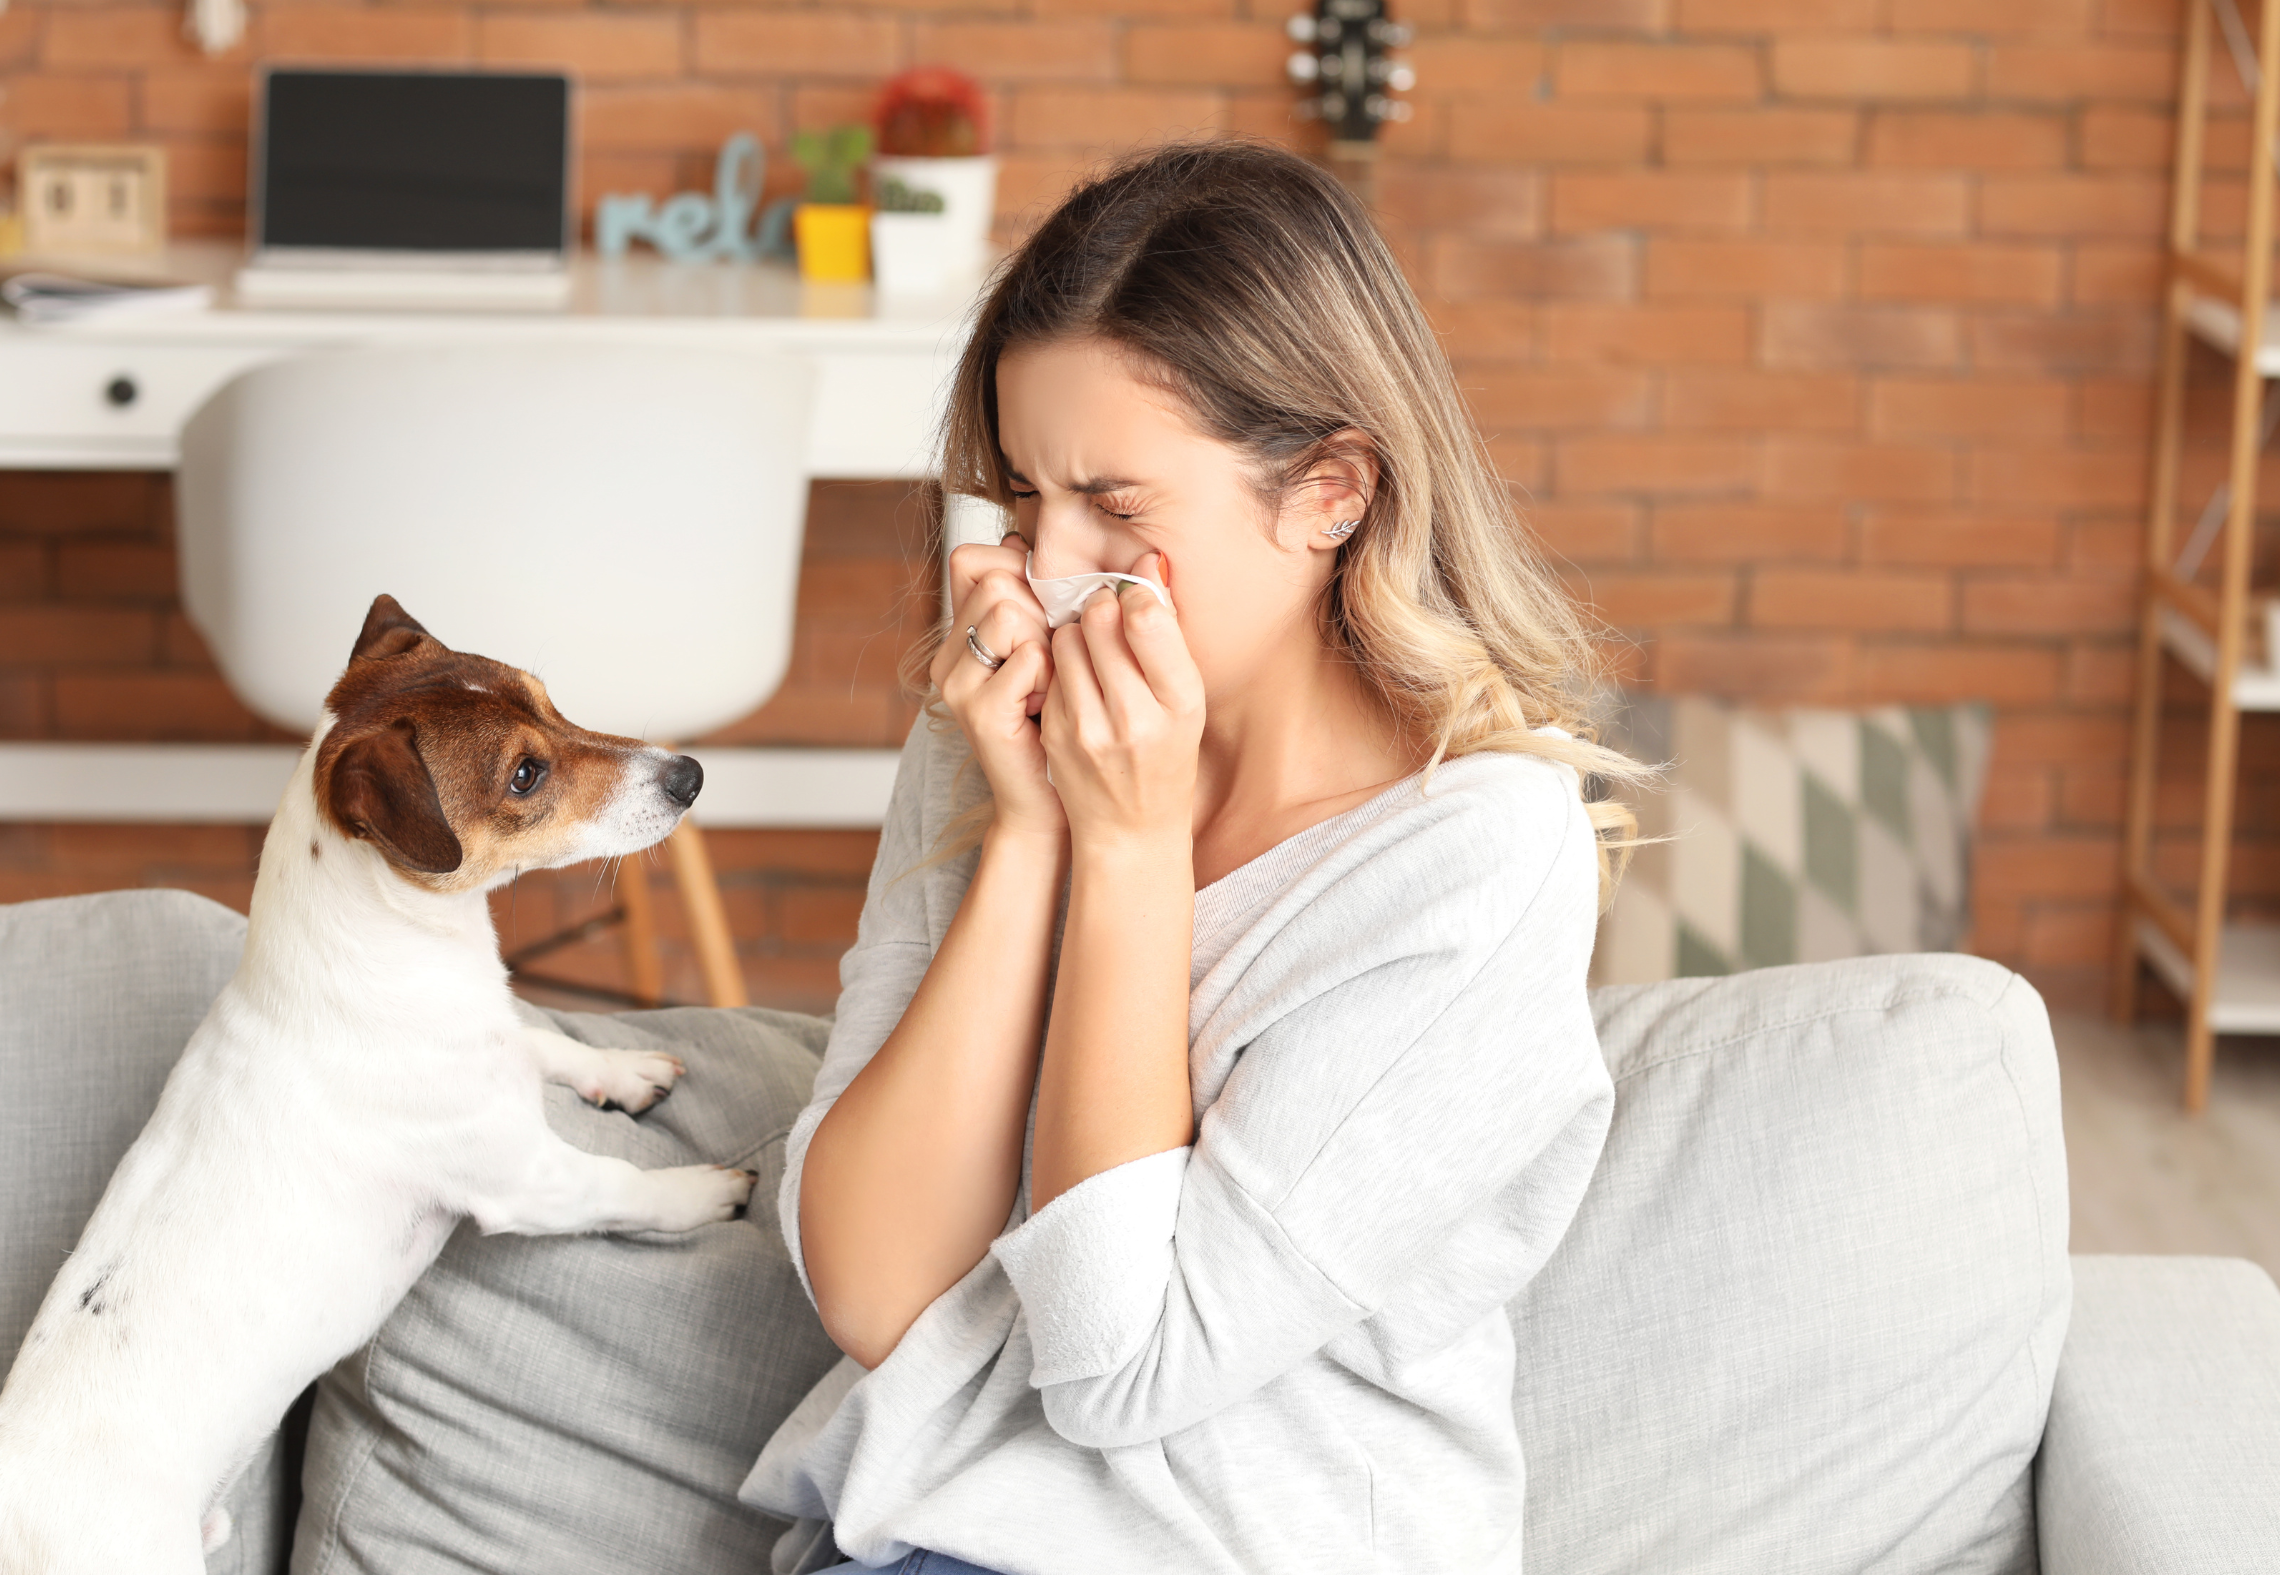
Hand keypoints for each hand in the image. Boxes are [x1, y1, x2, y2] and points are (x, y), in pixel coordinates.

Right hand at [931, 531, 1062, 836]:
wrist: (1051, 800)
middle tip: (1049, 660)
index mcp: (961, 634)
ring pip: (1007, 609)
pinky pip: (1028, 655)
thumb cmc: (1060, 719)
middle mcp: (948, 654)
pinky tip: (1047, 704)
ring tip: (1049, 683)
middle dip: (1040, 611)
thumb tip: (1030, 536)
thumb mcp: (1049, 647)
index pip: (971, 559)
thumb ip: (1040, 598)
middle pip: (997, 579)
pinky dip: (1051, 675)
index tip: (1042, 612)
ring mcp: (957, 683)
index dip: (1016, 571)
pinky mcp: (979, 711)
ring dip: (1047, 642)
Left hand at [1039, 552, 1204, 846]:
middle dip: (1103, 608)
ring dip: (1079, 632)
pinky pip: (1050, 667)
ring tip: (1095, 651)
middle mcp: (1134, 718)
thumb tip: (1149, 564)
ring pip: (1068, 638)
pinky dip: (1062, 663)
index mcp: (1180, 704)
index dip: (1136, 594)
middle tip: (1110, 617)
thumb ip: (1168, 636)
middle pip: (1100, 620)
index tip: (1136, 597)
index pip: (1147, 619)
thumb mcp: (1186, 701)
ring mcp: (1088, 728)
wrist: (1130, 829)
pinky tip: (1079, 682)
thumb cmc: (1166, 756)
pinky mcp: (1055, 732)